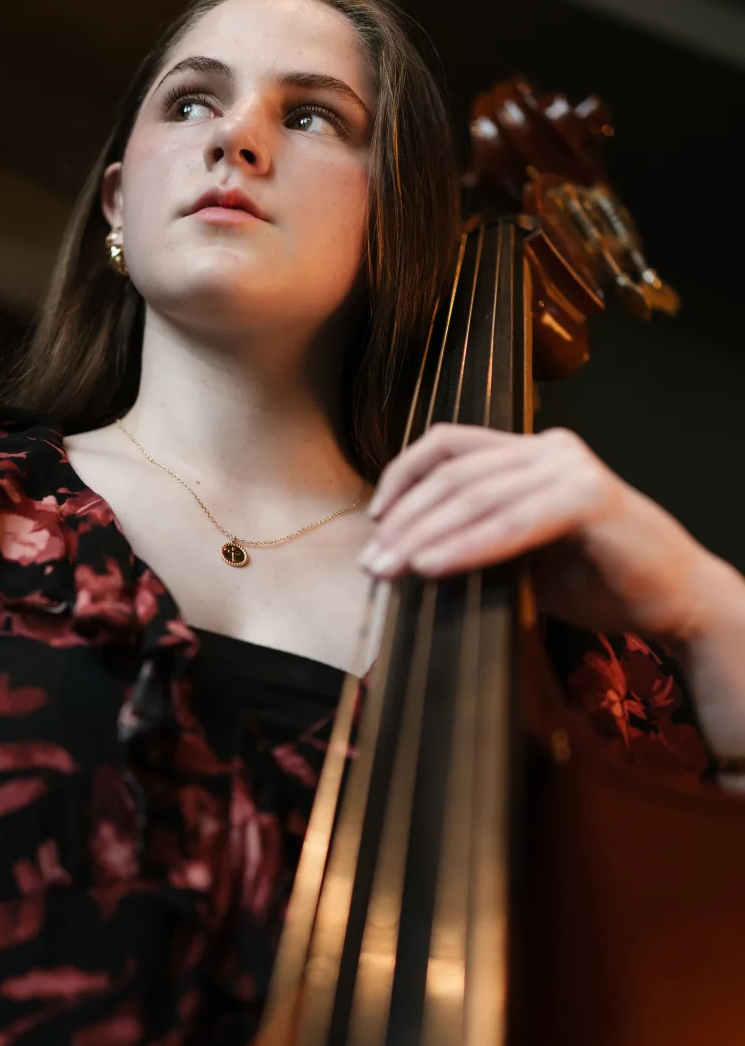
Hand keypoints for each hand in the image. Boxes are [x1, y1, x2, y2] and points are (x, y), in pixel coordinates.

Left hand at [359, 423, 721, 643]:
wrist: (674, 600)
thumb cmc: (598, 580)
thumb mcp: (521, 556)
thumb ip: (475, 540)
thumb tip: (402, 553)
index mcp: (531, 452)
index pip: (449, 445)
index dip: (403, 476)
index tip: (375, 520)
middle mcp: (549, 449)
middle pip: (454, 473)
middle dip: (404, 519)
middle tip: (372, 561)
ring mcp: (570, 467)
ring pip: (476, 496)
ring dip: (424, 536)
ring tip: (389, 568)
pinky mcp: (589, 497)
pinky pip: (512, 523)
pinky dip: (467, 545)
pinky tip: (432, 566)